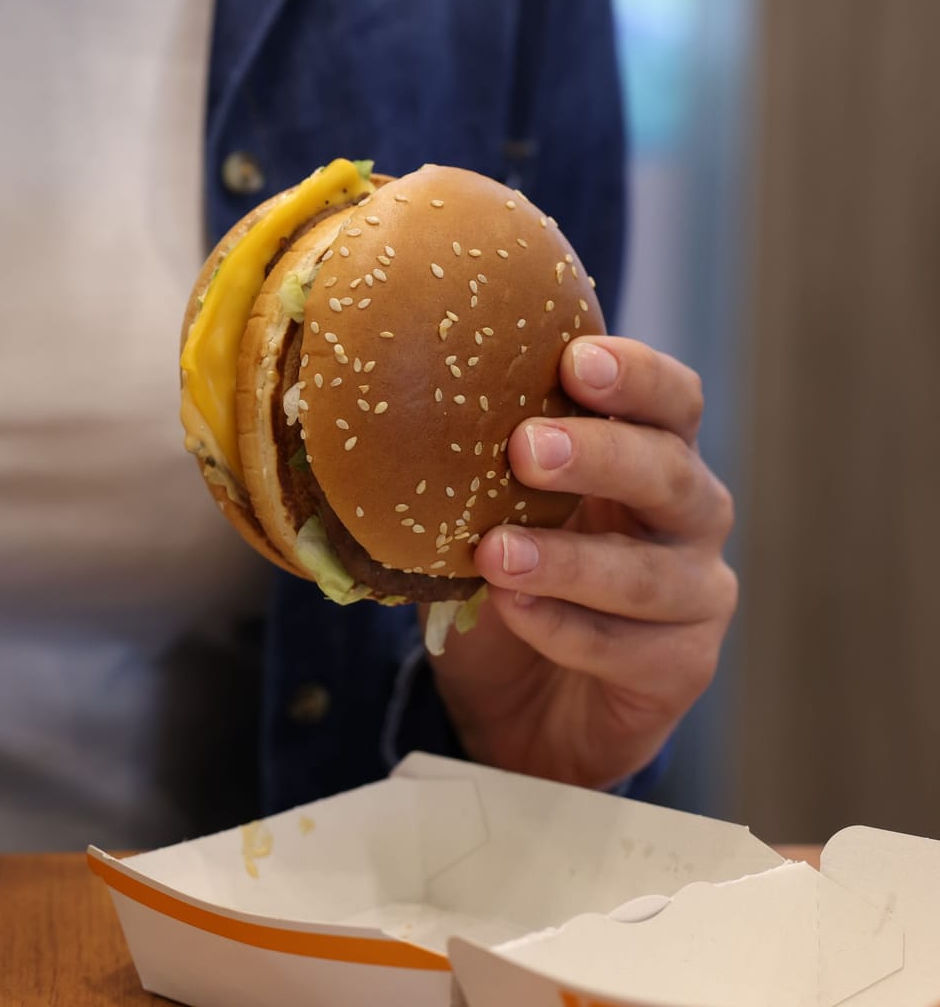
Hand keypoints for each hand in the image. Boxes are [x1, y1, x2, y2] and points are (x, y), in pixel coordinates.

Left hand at [430, 336, 734, 790]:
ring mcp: (695, 594)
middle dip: (600, 455)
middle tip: (525, 448)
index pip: (670, 401)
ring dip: (568, 558)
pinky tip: (514, 612)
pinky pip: (630, 648)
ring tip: (495, 553)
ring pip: (650, 572)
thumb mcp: (480, 514)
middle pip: (670, 473)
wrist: (525, 707)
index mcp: (649, 455)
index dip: (636, 376)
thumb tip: (372, 412)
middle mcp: (688, 516)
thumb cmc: (507, 583)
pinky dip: (565, 629)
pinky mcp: (680, 666)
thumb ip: (464, 468)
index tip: (576, 360)